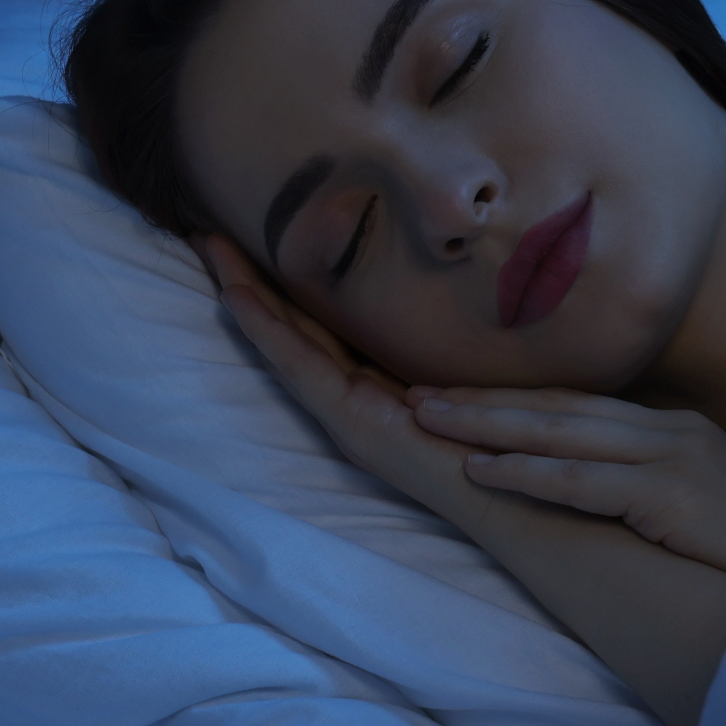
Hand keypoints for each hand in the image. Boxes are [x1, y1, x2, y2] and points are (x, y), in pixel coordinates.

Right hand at [193, 234, 487, 524]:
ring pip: (284, 342)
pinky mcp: (353, 424)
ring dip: (244, 293)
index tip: (255, 238)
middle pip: (289, 328)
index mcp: (376, 384)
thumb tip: (447, 282)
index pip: (318, 325)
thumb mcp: (466, 366)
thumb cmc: (503, 431)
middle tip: (207, 234)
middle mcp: (352, 398)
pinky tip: (239, 297)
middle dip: (248, 280)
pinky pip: (301, 367)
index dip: (284, 283)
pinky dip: (268, 331)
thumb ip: (446, 337)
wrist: (517, 492)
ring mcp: (347, 413)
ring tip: (210, 249)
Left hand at [406, 387, 725, 585]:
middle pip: (560, 407)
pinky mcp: (674, 496)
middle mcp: (673, 432)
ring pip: (562, 432)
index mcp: (678, 433)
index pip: (580, 408)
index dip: (513, 400)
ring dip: (487, 424)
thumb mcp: (706, 512)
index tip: (455, 397)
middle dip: (484, 399)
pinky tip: (481, 471)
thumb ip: (658, 493)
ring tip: (425, 420)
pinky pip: (586, 481)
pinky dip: (529, 472)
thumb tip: (610, 499)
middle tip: (415, 395)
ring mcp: (676, 458)